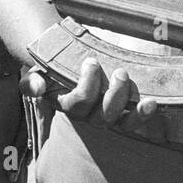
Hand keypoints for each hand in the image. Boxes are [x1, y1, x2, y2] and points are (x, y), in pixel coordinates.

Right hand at [21, 58, 158, 129]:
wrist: (66, 66)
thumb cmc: (52, 70)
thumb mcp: (36, 74)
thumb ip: (31, 82)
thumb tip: (37, 88)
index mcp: (68, 107)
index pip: (78, 104)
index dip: (87, 86)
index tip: (92, 61)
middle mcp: (88, 117)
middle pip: (103, 115)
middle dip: (113, 93)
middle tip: (120, 71)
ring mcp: (106, 117)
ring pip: (120, 121)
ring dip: (128, 102)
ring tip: (127, 77)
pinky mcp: (121, 115)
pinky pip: (133, 121)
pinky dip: (142, 114)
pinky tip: (150, 102)